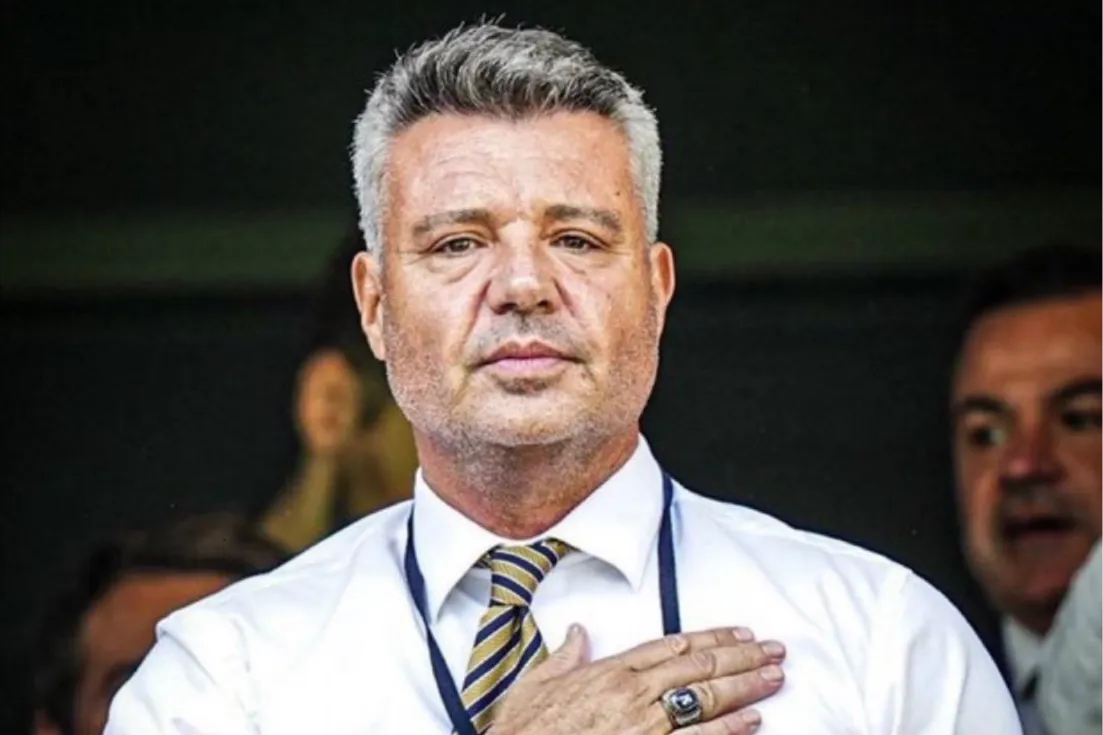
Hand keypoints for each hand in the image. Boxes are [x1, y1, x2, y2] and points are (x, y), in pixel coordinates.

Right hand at [487, 625, 784, 733]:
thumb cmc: (525, 729)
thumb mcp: (535, 684)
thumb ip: (564, 656)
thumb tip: (578, 633)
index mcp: (609, 672)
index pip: (671, 645)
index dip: (710, 638)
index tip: (738, 633)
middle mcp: (632, 694)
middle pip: (698, 667)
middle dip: (741, 657)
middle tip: (775, 650)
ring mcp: (644, 726)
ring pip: (705, 699)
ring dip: (745, 687)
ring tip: (774, 678)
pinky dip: (728, 730)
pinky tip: (753, 721)